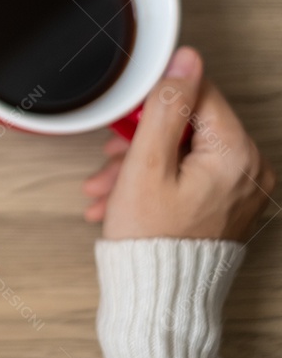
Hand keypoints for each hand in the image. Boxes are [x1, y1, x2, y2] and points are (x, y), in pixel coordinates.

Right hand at [83, 46, 275, 240]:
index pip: (198, 94)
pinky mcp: (227, 204)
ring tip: (107, 186)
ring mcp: (241, 190)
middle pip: (189, 126)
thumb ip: (166, 107)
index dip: (155, 102)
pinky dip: (155, 181)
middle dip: (140, 140)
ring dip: (140, 163)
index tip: (127, 122)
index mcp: (237, 155)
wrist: (158, 297)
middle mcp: (250, 171)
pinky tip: (122, 198)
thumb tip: (185, 60)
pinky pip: (190, 175)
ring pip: (184, 152)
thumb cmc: (151, 238)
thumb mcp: (147, 163)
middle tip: (110, 158)